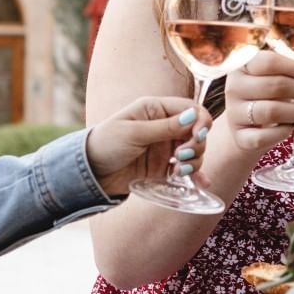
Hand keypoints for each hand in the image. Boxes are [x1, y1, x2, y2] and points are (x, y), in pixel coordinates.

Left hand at [85, 96, 208, 195]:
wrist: (90, 173)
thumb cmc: (106, 144)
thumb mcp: (134, 133)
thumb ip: (165, 127)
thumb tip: (194, 116)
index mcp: (156, 109)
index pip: (190, 109)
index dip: (200, 121)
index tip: (198, 135)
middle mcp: (165, 126)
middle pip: (196, 131)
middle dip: (196, 144)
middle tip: (181, 156)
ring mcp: (165, 147)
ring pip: (194, 151)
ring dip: (195, 160)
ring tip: (179, 171)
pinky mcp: (164, 167)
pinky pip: (186, 169)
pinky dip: (196, 175)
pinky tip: (202, 184)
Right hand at [220, 49, 293, 152]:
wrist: (247, 126)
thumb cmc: (268, 95)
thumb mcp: (282, 77)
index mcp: (243, 65)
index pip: (270, 62)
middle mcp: (234, 87)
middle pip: (275, 86)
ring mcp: (234, 113)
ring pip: (271, 112)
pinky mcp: (239, 137)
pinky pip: (265, 137)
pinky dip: (283, 132)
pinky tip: (292, 127)